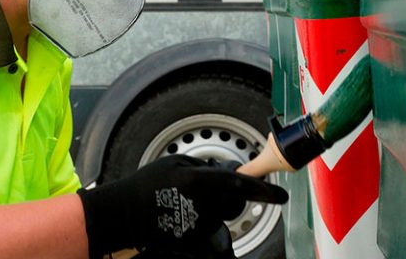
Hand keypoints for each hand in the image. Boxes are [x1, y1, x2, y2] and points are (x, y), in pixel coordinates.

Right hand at [77, 154, 287, 256]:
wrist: (124, 215)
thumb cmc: (146, 186)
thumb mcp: (174, 164)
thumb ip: (203, 168)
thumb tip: (224, 174)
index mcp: (199, 182)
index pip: (241, 185)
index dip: (265, 191)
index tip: (281, 195)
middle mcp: (203, 205)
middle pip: (234, 203)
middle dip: (231, 197)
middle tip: (208, 192)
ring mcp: (198, 226)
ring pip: (219, 216)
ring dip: (211, 208)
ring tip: (185, 202)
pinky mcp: (192, 241)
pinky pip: (206, 229)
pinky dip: (200, 221)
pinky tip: (181, 215)